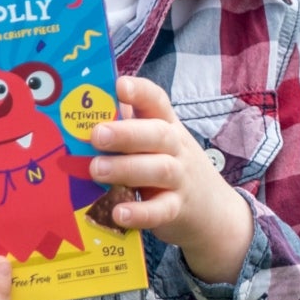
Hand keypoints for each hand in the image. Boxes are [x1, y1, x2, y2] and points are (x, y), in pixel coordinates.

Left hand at [89, 74, 254, 281]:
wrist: (215, 212)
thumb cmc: (173, 169)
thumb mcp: (158, 145)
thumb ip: (128, 128)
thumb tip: (84, 112)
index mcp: (167, 126)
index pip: (157, 101)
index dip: (140, 91)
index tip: (120, 85)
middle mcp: (176, 149)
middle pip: (158, 134)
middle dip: (126, 133)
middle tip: (96, 135)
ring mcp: (180, 179)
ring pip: (159, 169)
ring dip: (127, 168)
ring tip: (96, 170)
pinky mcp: (178, 209)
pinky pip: (162, 210)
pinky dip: (141, 212)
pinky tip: (119, 213)